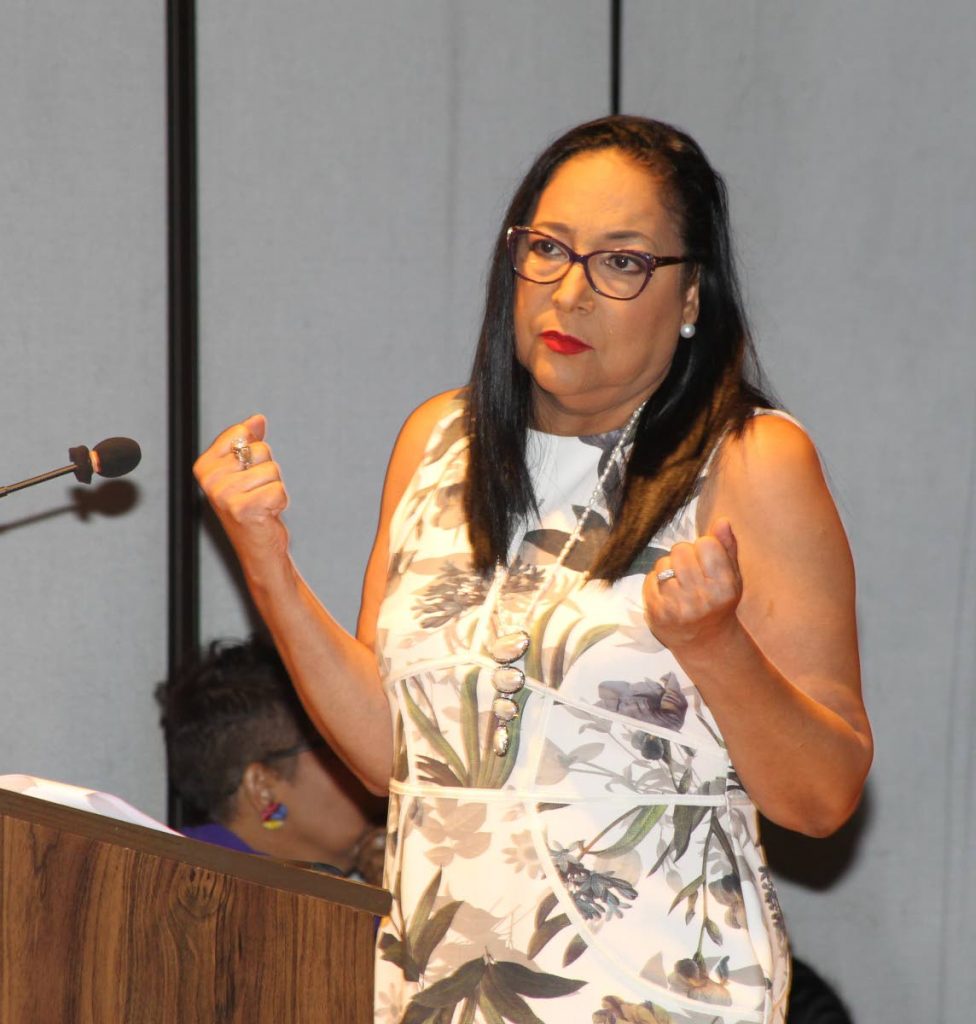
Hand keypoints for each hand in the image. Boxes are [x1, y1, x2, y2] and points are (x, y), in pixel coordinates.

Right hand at [193, 414, 290, 566]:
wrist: (258, 548)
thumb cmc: (251, 507)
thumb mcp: (244, 471)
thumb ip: (248, 441)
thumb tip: (257, 419)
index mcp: (204, 466)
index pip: (242, 433)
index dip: (254, 451)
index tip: (246, 473)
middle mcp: (210, 481)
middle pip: (260, 450)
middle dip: (266, 470)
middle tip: (256, 492)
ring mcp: (225, 496)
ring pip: (272, 469)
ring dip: (274, 487)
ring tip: (261, 503)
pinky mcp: (244, 509)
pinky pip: (278, 489)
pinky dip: (280, 501)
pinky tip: (267, 514)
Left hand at [643, 518, 742, 652]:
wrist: (703, 641)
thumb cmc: (718, 603)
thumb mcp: (731, 577)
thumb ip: (727, 548)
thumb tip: (722, 520)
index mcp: (724, 587)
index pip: (706, 543)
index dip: (704, 548)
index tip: (706, 561)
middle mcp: (701, 597)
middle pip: (681, 549)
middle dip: (684, 556)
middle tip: (690, 572)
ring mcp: (677, 606)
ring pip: (663, 563)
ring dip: (669, 569)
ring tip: (679, 584)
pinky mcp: (657, 613)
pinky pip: (649, 579)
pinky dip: (656, 582)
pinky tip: (668, 594)